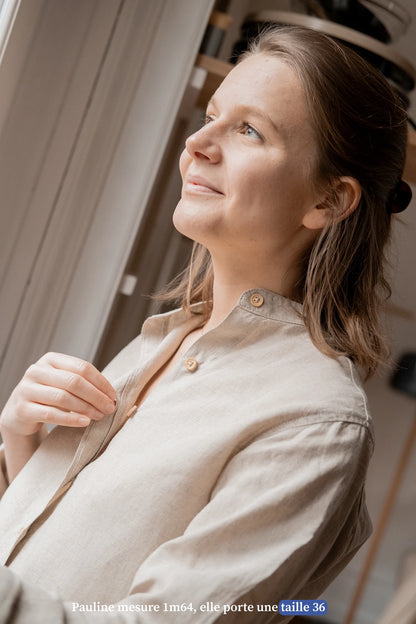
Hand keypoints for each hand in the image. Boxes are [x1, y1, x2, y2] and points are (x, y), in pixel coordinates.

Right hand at [0, 352, 116, 436]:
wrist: (20, 412)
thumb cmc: (49, 395)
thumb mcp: (63, 383)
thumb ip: (83, 383)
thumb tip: (111, 396)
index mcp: (51, 359)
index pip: (82, 367)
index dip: (101, 382)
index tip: (113, 396)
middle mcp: (37, 371)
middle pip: (74, 382)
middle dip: (96, 396)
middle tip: (109, 408)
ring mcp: (27, 389)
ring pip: (63, 397)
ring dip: (86, 408)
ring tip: (99, 416)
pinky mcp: (23, 409)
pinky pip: (51, 414)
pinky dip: (71, 419)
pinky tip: (85, 422)